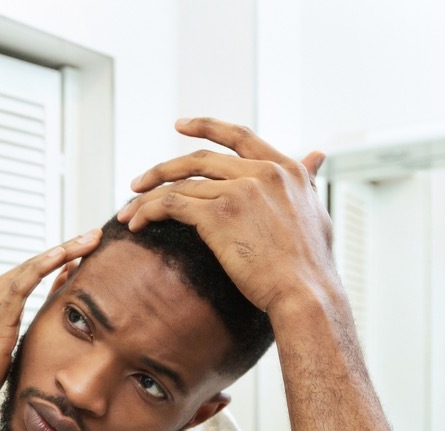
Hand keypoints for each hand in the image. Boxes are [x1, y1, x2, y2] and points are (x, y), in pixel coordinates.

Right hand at [0, 230, 102, 422]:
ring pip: (30, 268)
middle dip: (65, 248)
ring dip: (63, 251)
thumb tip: (46, 306)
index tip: (82, 249)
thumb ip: (23, 321)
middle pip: (30, 265)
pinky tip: (63, 255)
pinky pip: (21, 284)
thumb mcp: (6, 344)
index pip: (25, 272)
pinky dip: (43, 266)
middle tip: (95, 235)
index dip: (55, 259)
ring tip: (89, 240)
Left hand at [117, 117, 336, 315]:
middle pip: (198, 159)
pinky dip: (149, 211)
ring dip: (147, 197)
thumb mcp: (315, 209)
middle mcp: (262, 172)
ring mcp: (239, 191)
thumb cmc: (311, 263)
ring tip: (128, 211)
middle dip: (162, 169)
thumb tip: (316, 155)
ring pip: (179, 184)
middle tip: (137, 182)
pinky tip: (137, 224)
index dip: (206, 127)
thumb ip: (307, 179)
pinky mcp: (218, 215)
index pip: (238, 136)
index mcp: (285, 167)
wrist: (305, 292)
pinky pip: (171, 205)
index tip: (179, 125)